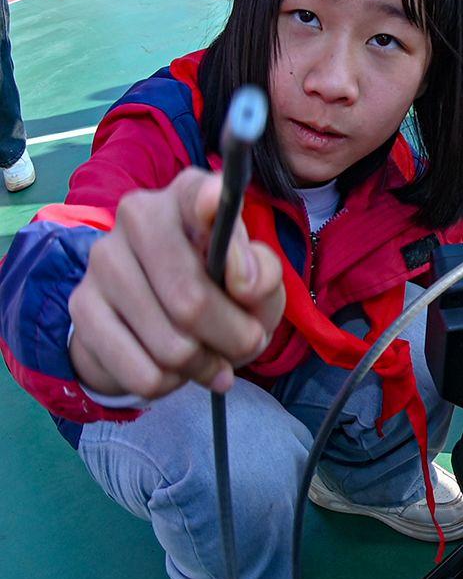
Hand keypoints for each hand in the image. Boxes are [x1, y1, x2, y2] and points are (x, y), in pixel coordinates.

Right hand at [67, 168, 286, 400]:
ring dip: (203, 365)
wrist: (164, 323)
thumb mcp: (260, 281)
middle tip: (249, 342)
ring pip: (169, 343)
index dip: (231, 240)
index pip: (205, 198)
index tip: (246, 282)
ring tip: (213, 359)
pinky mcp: (81, 306)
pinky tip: (176, 371)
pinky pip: (140, 370)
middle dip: (234, 336)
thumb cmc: (225, 291)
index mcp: (189, 195)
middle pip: (190, 298)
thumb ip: (264, 273)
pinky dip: (169, 382)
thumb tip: (243, 281)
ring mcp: (103, 260)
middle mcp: (138, 215)